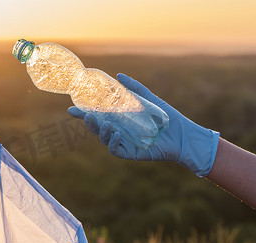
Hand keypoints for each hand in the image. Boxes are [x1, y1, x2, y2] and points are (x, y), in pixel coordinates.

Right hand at [68, 73, 219, 176]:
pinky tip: (114, 134)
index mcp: (121, 119)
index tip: (72, 109)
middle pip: (97, 128)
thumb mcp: (149, 99)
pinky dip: (111, 142)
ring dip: (100, 131)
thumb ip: (134, 88)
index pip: (99, 115)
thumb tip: (118, 76)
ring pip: (103, 139)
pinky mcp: (130, 153)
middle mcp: (119, 131)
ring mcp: (124, 142)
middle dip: (89, 122)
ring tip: (104, 124)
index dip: (85, 113)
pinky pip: (115, 149)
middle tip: (87, 115)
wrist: (183, 135)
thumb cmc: (167, 118)